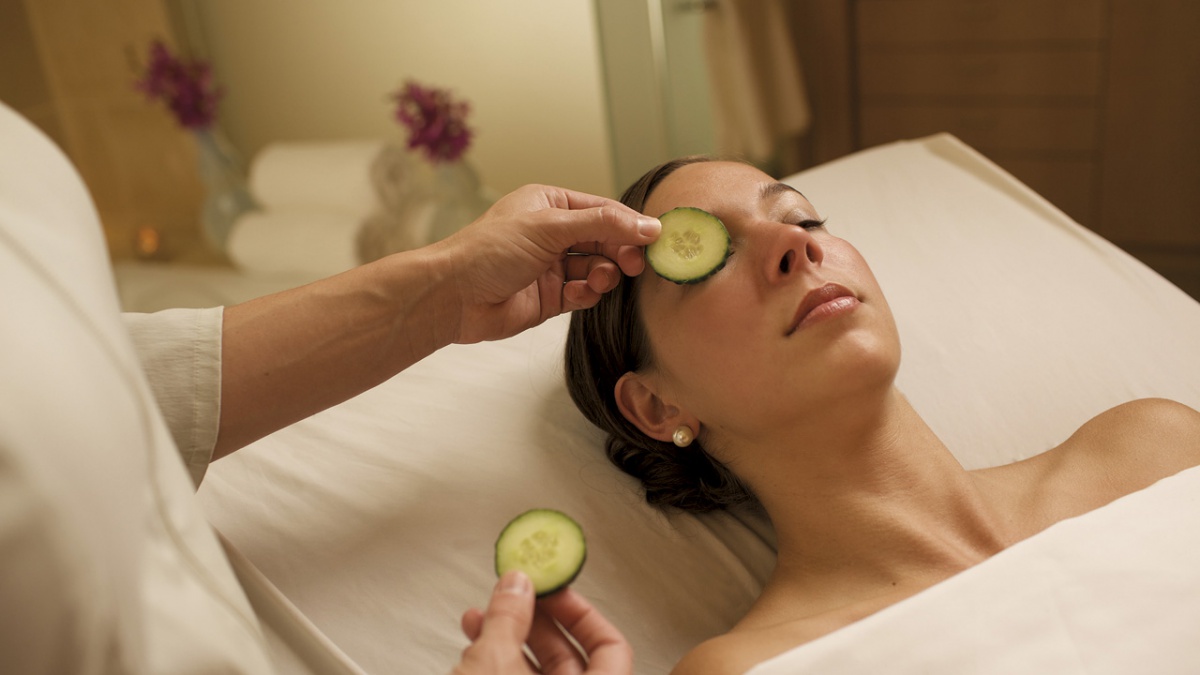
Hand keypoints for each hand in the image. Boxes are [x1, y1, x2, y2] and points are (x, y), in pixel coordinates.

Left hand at [435, 184, 660, 343]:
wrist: (454, 296)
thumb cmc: (489, 250)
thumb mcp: (549, 227)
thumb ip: (602, 225)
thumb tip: (648, 225)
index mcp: (550, 205)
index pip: (602, 210)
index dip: (629, 224)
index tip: (654, 239)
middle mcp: (552, 233)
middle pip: (604, 240)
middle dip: (620, 252)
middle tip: (635, 265)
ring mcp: (552, 266)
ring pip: (597, 268)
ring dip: (603, 274)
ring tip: (598, 280)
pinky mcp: (550, 297)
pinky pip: (583, 294)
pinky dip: (587, 294)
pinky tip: (580, 294)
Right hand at [452, 571, 632, 674]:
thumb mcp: (494, 661)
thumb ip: (509, 618)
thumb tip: (518, 584)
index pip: (612, 646)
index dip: (582, 613)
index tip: (554, 591)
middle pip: (570, 657)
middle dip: (536, 621)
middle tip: (517, 595)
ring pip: (538, 672)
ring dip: (509, 638)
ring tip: (482, 615)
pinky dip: (498, 661)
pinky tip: (474, 641)